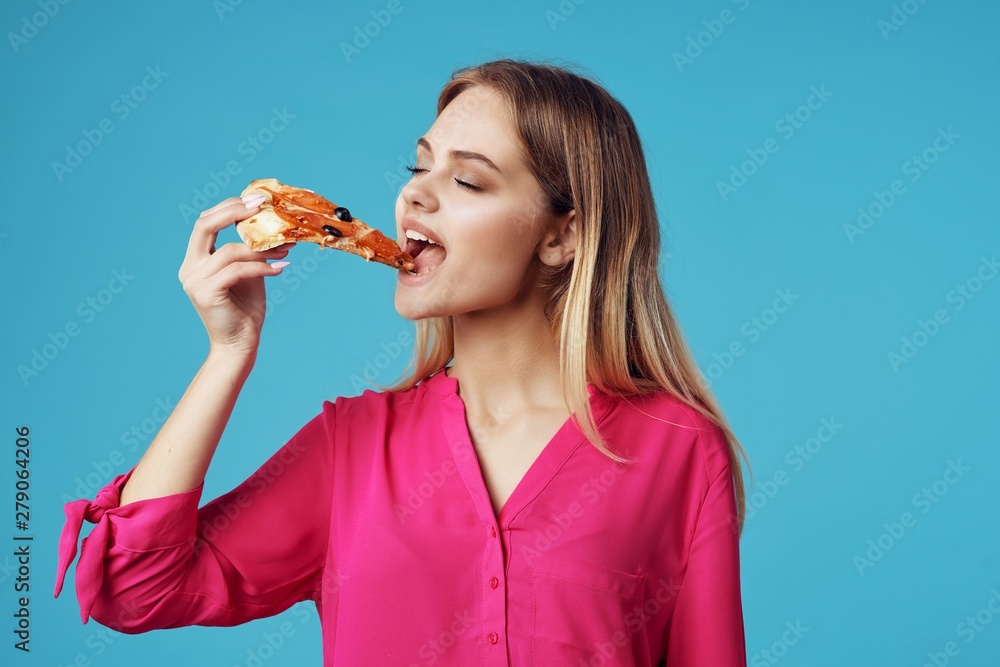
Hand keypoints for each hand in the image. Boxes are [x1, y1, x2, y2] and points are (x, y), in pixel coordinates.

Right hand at [178, 195, 292, 356]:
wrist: (240, 344)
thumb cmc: (245, 309)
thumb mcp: (248, 272)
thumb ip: (250, 250)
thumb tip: (275, 225)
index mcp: (195, 260)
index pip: (206, 222)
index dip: (230, 206)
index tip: (257, 199)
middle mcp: (189, 268)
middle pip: (204, 225)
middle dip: (234, 211)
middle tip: (263, 206)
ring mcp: (194, 281)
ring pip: (230, 251)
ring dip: (262, 248)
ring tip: (286, 249)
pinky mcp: (206, 293)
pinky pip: (237, 270)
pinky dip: (261, 267)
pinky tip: (280, 269)